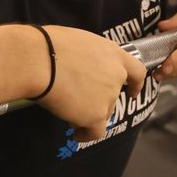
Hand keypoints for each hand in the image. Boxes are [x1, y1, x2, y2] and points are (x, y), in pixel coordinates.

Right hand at [35, 26, 146, 141]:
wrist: (40, 60)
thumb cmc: (50, 45)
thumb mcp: (78, 42)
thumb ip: (88, 57)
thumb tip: (78, 67)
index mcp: (113, 53)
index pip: (136, 71)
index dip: (135, 84)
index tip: (131, 92)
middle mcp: (116, 75)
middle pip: (113, 95)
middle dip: (98, 100)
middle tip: (78, 98)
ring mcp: (108, 96)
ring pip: (102, 112)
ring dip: (88, 113)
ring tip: (66, 107)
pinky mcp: (95, 115)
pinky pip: (95, 131)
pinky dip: (86, 134)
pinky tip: (76, 134)